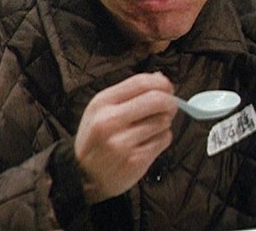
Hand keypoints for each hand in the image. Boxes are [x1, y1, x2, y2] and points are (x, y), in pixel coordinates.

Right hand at [74, 71, 176, 202]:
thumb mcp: (100, 110)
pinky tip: (149, 142)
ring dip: (164, 123)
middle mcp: (110, 121)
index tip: (168, 88)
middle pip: (156, 100)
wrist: (84, 177)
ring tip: (151, 129)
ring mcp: (123, 142)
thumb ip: (129, 94)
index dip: (161, 83)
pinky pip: (164, 140)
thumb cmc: (96, 140)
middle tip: (170, 106)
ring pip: (163, 121)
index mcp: (102, 103)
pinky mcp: (135, 160)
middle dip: (170, 102)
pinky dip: (162, 139)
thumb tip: (160, 79)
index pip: (140, 82)